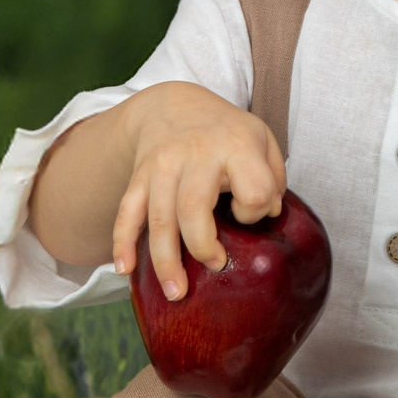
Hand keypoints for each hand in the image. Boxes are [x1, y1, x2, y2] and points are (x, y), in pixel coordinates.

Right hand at [107, 82, 286, 302]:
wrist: (174, 105)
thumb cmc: (227, 132)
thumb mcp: (262, 140)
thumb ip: (274, 177)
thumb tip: (269, 214)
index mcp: (236, 145)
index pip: (253, 191)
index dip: (255, 210)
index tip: (247, 212)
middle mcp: (197, 153)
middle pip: (193, 208)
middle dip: (202, 246)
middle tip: (215, 267)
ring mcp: (162, 165)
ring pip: (158, 217)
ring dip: (165, 260)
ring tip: (176, 293)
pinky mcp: (139, 176)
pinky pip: (127, 212)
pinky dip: (123, 242)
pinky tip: (126, 270)